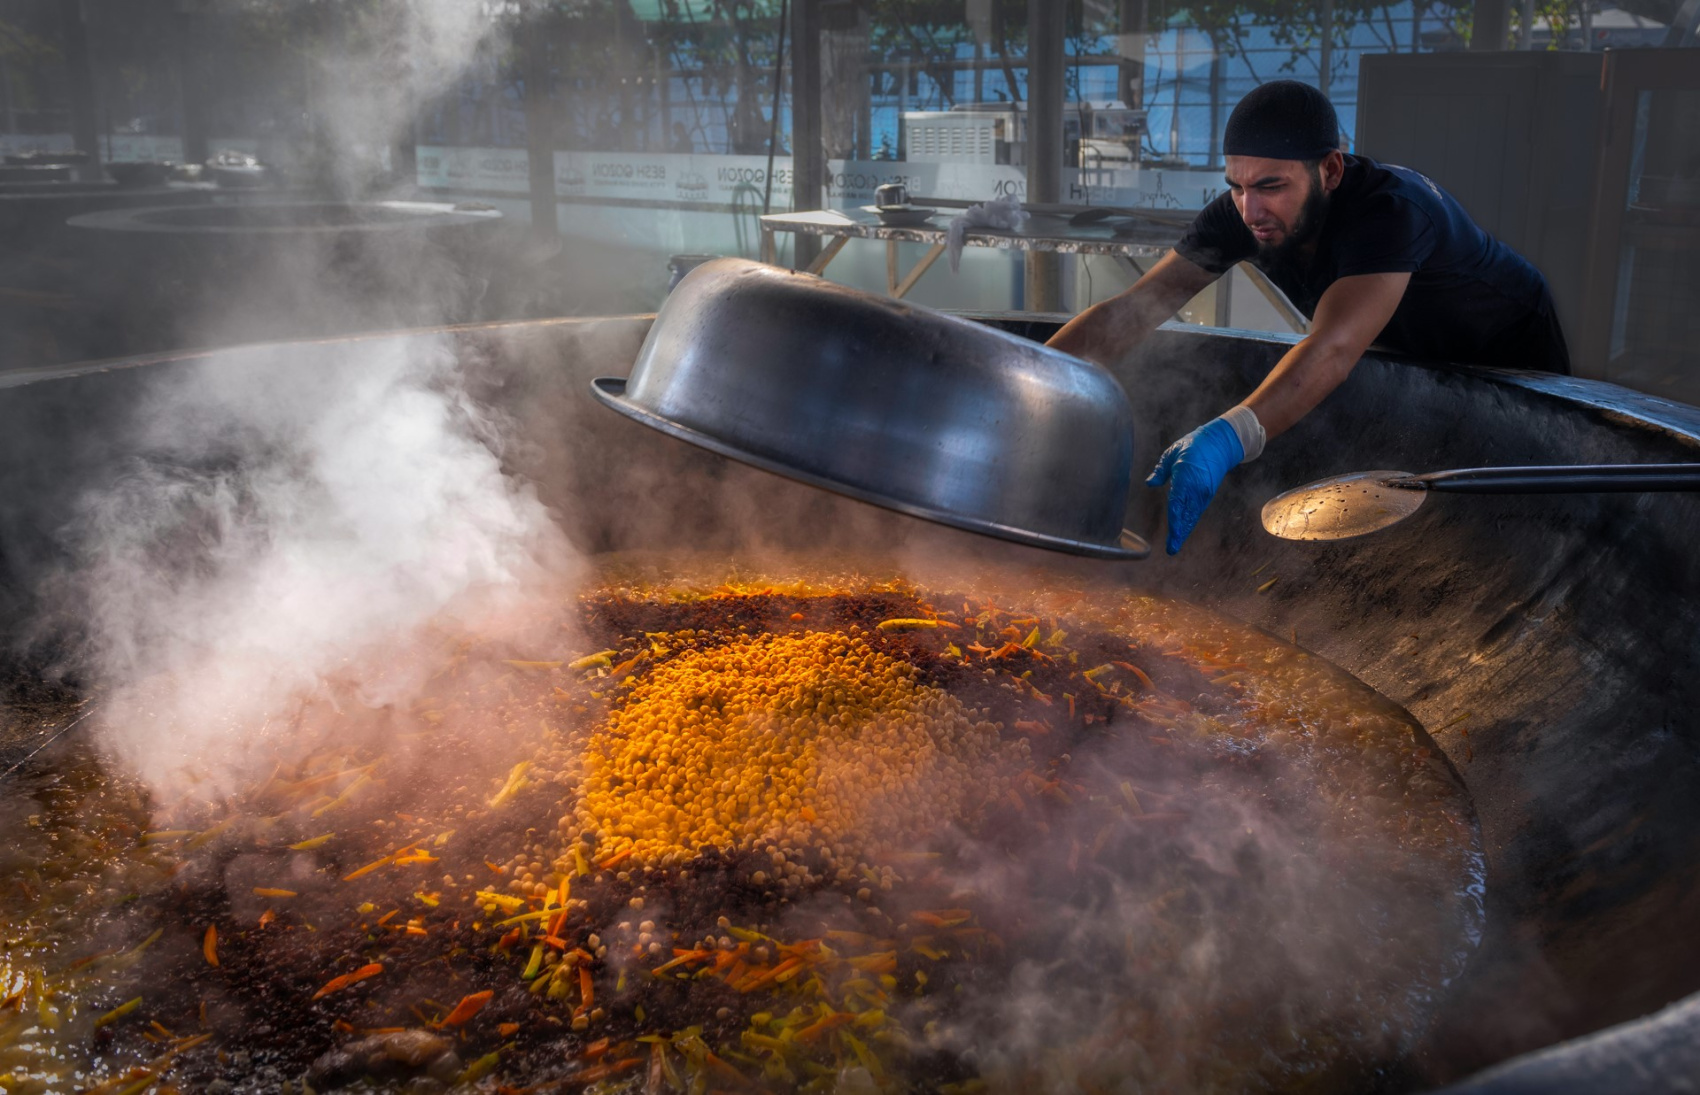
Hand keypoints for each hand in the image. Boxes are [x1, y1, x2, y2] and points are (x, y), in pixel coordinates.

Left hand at [1146, 417, 1244, 554]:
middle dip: (1179, 533)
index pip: (1177, 503)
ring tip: (1175, 544)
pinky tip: (1183, 530)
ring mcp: (1203, 492)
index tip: (1171, 534)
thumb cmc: (1192, 446)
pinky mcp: (1207, 494)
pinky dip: (1189, 522)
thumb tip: (1150, 483)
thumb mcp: (1172, 453)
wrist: (1220, 444)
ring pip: (1192, 515)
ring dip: (1184, 530)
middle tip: (1172, 549)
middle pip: (1186, 515)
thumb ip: (1161, 470)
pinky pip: (1196, 511)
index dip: (1174, 521)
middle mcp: (1196, 488)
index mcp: (1185, 477)